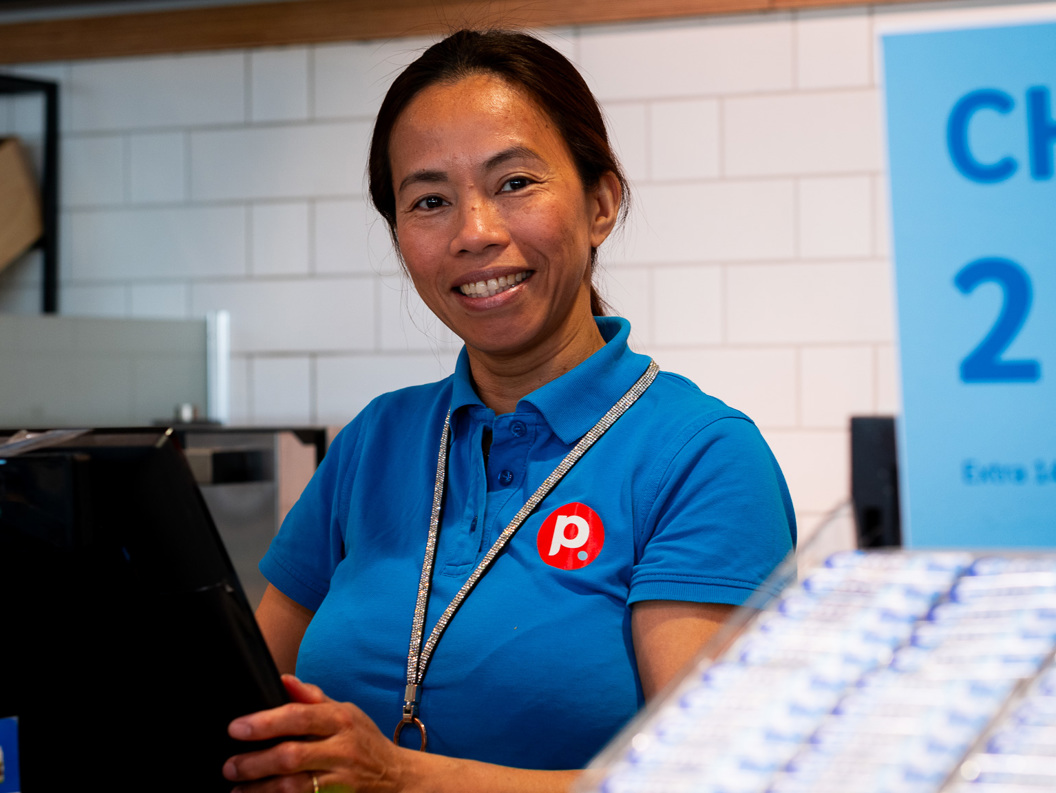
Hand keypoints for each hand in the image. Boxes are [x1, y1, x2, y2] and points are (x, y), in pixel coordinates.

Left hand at [224, 674, 407, 792]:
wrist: (397, 778)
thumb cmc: (365, 741)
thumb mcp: (346, 712)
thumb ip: (312, 698)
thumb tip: (283, 679)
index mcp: (341, 720)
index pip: (299, 717)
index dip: (265, 723)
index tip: (236, 728)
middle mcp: (342, 749)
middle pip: (292, 756)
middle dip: (255, 762)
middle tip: (229, 765)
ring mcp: (342, 780)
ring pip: (294, 787)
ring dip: (260, 789)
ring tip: (237, 788)